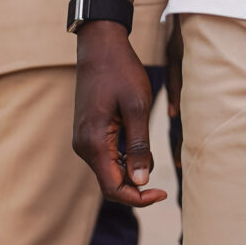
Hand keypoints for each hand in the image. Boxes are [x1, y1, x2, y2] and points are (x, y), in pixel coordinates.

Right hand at [72, 22, 165, 206]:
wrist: (100, 46)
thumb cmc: (121, 72)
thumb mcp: (137, 108)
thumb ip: (139, 146)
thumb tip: (142, 181)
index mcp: (93, 142)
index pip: (113, 188)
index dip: (138, 198)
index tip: (162, 193)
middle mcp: (83, 145)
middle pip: (110, 184)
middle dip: (136, 188)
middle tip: (162, 185)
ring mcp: (83, 139)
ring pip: (108, 171)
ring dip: (131, 172)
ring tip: (152, 156)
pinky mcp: (88, 132)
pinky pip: (106, 157)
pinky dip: (124, 160)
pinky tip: (139, 147)